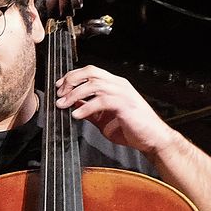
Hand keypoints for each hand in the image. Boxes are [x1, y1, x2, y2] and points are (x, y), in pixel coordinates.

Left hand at [53, 65, 180, 156]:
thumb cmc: (131, 128)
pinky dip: (86, 107)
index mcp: (115, 85)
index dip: (72, 76)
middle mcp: (119, 85)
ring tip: (63, 105)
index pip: (90, 71)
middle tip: (59, 94)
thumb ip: (88, 109)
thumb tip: (70, 104)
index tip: (59, 87)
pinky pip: (101, 101)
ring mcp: (123, 93)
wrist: (152, 138)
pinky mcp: (125, 105)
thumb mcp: (103, 117)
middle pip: (90, 72)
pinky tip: (76, 114)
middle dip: (71, 81)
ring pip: (94, 85)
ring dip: (74, 94)